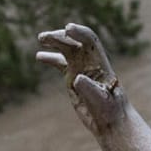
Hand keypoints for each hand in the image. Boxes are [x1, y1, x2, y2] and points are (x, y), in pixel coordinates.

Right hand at [36, 22, 128, 139]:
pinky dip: (50, 58)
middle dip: (61, 37)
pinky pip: (60, 63)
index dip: (79, 32)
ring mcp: (81, 69)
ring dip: (55, 42)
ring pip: (66, 49)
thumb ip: (90, 89)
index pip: (90, 41)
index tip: (67, 28)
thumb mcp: (101, 100)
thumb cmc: (111, 111)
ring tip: (41, 39)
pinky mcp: (73, 78)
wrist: (111, 122)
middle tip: (44, 37)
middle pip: (75, 42)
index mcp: (100, 63)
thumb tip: (77, 78)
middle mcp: (90, 63)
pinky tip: (38, 56)